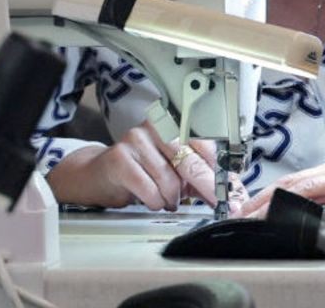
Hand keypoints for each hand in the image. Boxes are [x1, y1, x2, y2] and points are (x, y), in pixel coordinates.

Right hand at [45, 121, 220, 210]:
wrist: (98, 174)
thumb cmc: (140, 170)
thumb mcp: (171, 167)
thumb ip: (195, 172)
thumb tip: (225, 187)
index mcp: (172, 123)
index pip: (203, 143)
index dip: (216, 169)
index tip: (226, 187)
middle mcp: (154, 127)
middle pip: (189, 161)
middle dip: (205, 187)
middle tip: (214, 201)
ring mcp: (135, 141)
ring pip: (169, 180)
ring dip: (172, 198)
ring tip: (167, 199)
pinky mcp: (120, 159)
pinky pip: (149, 190)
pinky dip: (155, 201)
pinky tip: (152, 200)